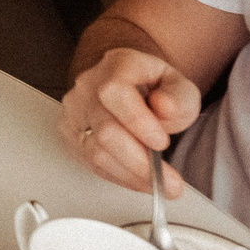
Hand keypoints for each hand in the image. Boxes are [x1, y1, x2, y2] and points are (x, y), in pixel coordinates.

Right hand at [59, 45, 197, 194]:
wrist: (131, 88)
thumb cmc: (155, 89)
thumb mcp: (180, 87)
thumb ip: (179, 97)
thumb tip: (164, 106)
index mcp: (117, 65)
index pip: (115, 92)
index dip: (137, 121)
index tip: (162, 143)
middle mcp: (88, 85)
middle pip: (105, 130)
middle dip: (139, 162)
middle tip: (169, 179)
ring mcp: (74, 110)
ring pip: (96, 152)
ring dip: (131, 174)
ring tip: (159, 183)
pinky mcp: (69, 133)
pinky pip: (91, 163)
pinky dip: (119, 176)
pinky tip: (138, 178)